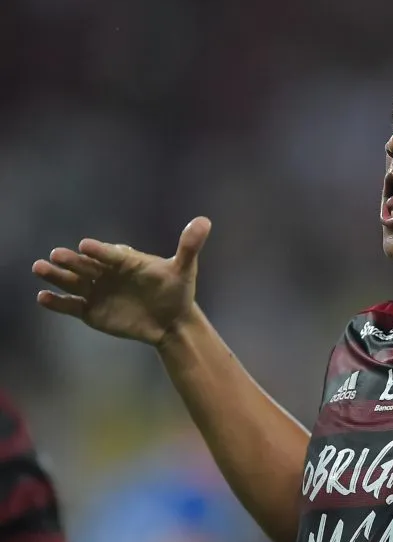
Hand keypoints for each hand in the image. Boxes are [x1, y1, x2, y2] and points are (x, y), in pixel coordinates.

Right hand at [32, 217, 211, 346]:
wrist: (171, 321)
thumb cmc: (177, 291)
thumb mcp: (184, 269)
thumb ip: (189, 246)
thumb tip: (204, 221)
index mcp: (125, 260)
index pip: (110, 254)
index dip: (99, 250)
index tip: (86, 245)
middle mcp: (106, 272)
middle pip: (86, 265)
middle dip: (71, 261)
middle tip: (55, 255)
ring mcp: (97, 291)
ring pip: (73, 282)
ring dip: (56, 276)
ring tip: (39, 268)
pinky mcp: (90, 310)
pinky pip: (71, 306)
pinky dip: (57, 303)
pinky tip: (42, 297)